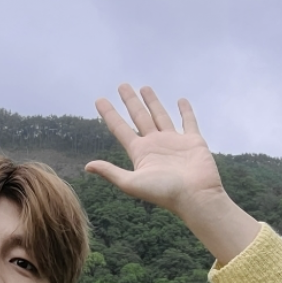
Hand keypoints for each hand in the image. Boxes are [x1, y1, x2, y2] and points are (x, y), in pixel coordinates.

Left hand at [86, 85, 258, 262]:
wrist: (194, 196)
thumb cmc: (163, 192)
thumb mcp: (131, 183)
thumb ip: (111, 172)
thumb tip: (87, 166)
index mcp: (140, 152)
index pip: (120, 129)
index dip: (109, 114)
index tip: (99, 100)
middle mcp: (155, 144)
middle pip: (139, 117)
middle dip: (130, 101)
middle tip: (122, 85)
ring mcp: (174, 141)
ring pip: (160, 115)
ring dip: (152, 102)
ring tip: (144, 87)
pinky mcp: (193, 140)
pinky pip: (188, 121)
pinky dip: (185, 111)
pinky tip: (181, 100)